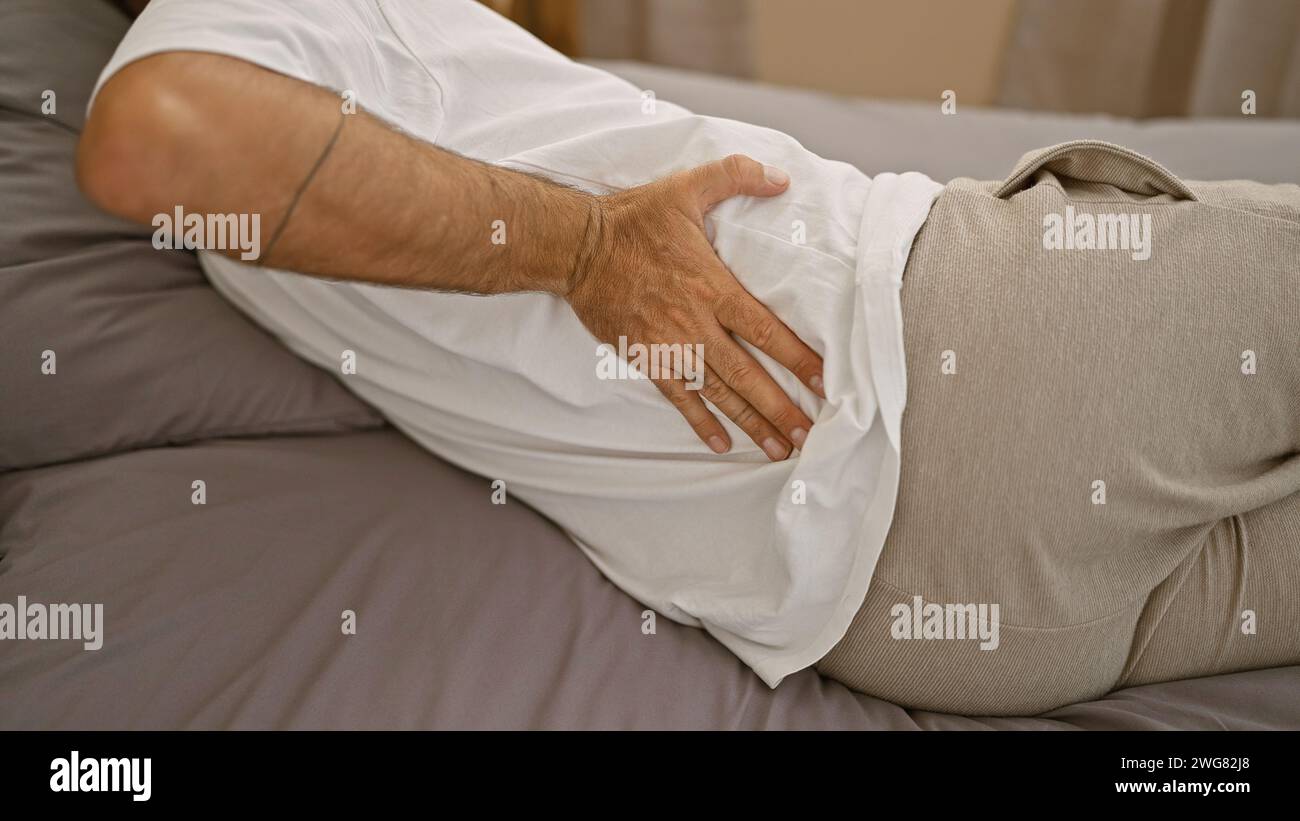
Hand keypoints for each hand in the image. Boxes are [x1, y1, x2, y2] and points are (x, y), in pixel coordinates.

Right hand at [565, 154, 823, 460]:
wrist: (577, 248)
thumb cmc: (632, 219)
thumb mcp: (686, 187)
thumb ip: (736, 176)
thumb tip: (781, 177)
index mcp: (712, 286)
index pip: (766, 330)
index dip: (799, 359)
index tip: (825, 382)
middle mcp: (695, 323)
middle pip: (747, 375)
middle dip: (780, 408)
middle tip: (809, 434)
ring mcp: (669, 345)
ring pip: (717, 393)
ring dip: (749, 423)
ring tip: (778, 449)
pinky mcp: (645, 357)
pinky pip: (677, 397)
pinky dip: (699, 422)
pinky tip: (719, 444)